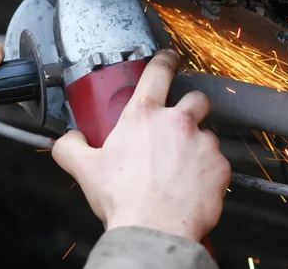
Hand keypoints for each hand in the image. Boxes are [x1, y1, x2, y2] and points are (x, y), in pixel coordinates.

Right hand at [53, 50, 230, 241]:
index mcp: (144, 116)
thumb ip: (71, 147)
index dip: (166, 60)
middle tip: (179, 124)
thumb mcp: (85, 169)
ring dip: (197, 145)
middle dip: (190, 106)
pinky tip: (192, 185)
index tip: (170, 59)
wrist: (154, 229)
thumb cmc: (124, 199)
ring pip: (207, 133)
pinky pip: (218, 162)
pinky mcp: (220, 167)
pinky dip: (208, 171)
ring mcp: (202, 143)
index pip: (158, 72)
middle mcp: (177, 123)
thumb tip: (68, 140)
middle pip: (195, 98)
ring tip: (181, 167)